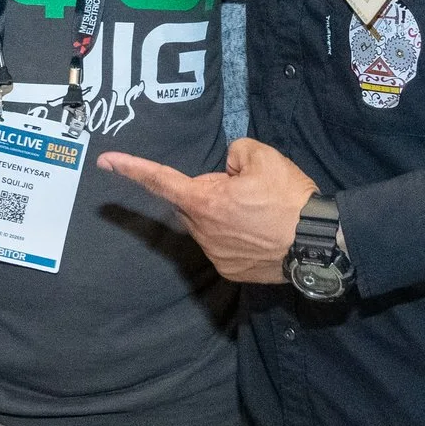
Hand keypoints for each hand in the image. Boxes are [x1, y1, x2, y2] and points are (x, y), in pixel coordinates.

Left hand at [99, 137, 319, 283]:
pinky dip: (237, 236)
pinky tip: (263, 234)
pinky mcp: (231, 272)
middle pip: (192, 204)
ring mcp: (216, 256)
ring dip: (225, 216)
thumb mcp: (262, 156)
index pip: (159, 179)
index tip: (105, 161)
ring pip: (209, 225)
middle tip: (246, 190)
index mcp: (204, 200)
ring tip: (262, 214)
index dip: (131, 167)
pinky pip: (224, 246)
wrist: (319, 243)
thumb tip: (229, 168)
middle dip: (209, 193)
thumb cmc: (289, 198)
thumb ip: (235, 153)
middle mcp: (202, 232)